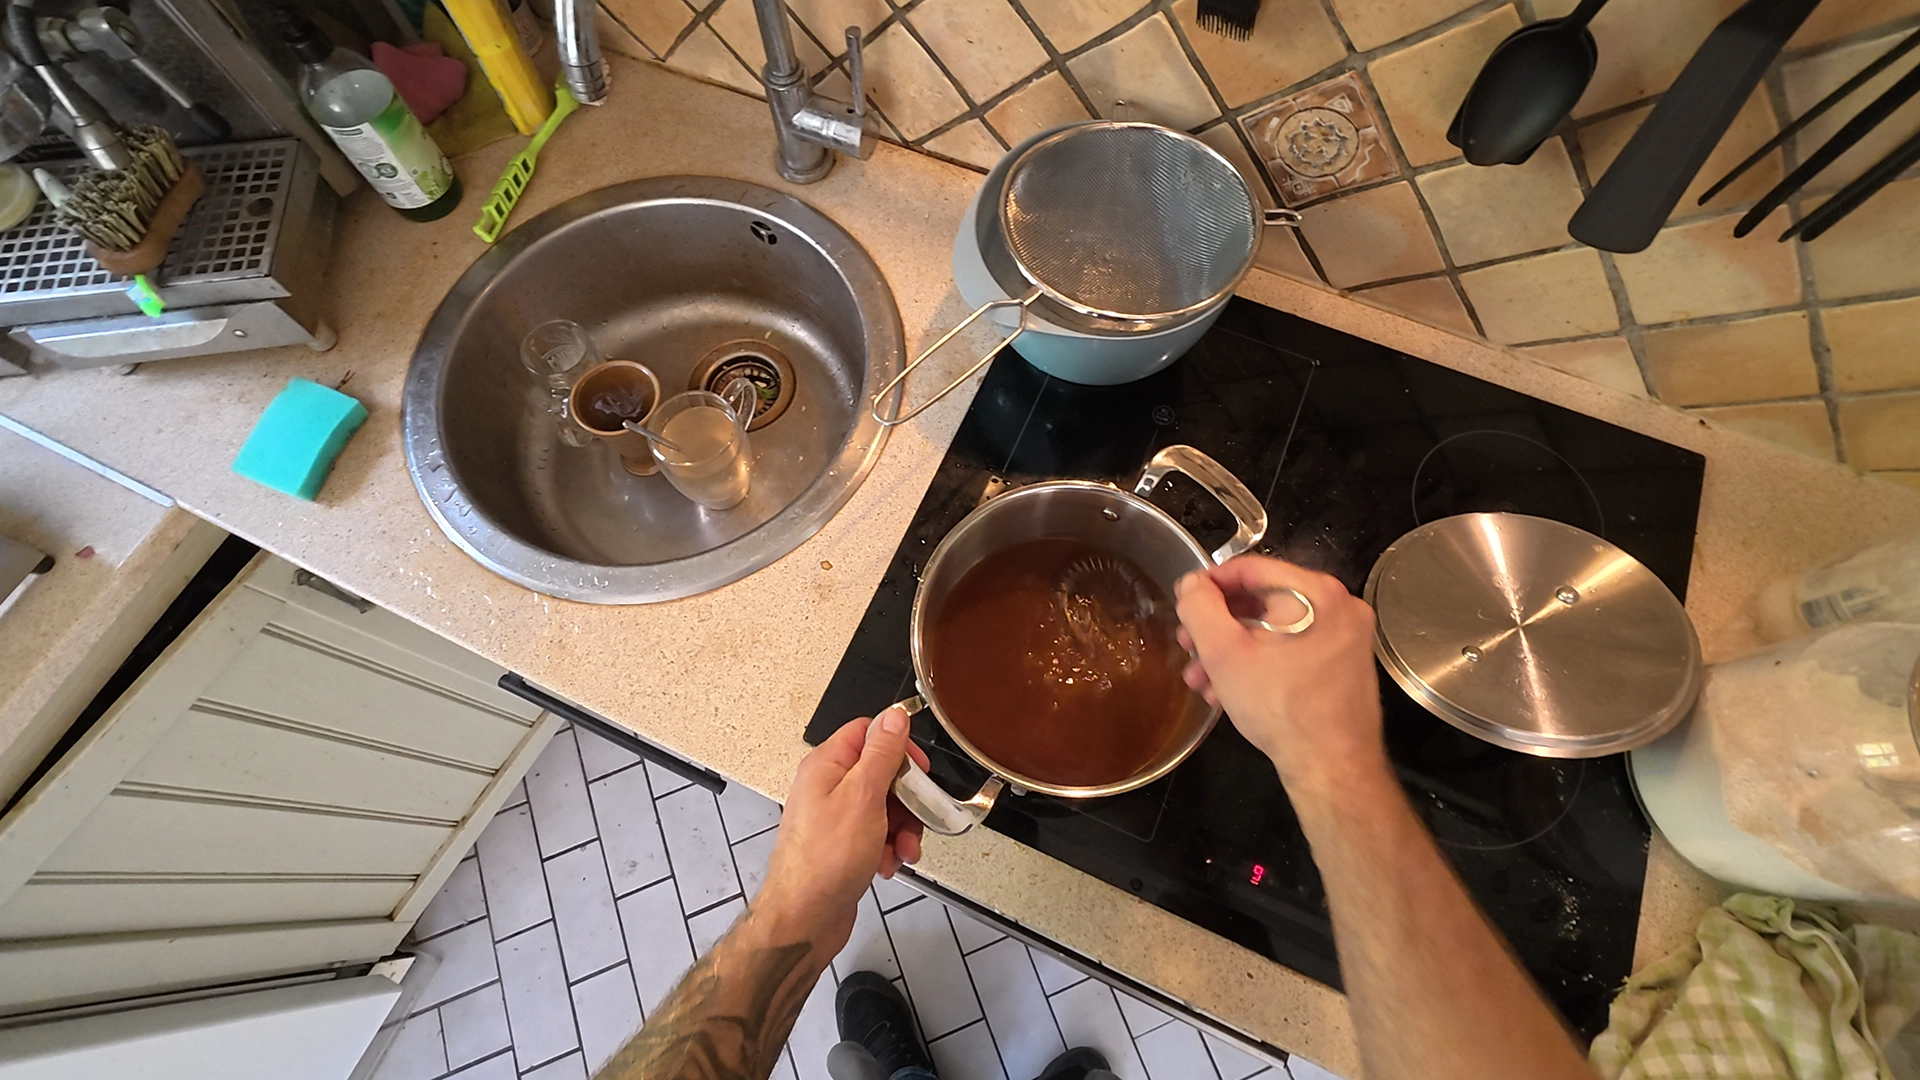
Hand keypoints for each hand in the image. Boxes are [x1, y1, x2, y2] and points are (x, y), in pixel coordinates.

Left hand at [757, 709, 929, 951]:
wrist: (805, 918)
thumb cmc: (825, 860)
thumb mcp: (863, 796)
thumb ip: (881, 753)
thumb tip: (895, 715)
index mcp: (826, 765)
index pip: (868, 733)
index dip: (898, 748)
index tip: (918, 771)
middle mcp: (827, 788)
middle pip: (881, 773)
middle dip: (906, 799)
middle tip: (916, 818)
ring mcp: (835, 818)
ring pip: (884, 808)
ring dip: (902, 829)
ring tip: (902, 851)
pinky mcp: (843, 846)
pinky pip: (877, 835)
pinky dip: (889, 848)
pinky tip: (888, 865)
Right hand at [1175, 556, 1387, 800]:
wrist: (1331, 766)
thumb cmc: (1279, 706)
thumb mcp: (1224, 652)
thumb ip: (1199, 607)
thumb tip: (1192, 583)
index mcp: (1315, 592)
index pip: (1249, 568)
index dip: (1209, 584)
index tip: (1184, 604)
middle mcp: (1339, 606)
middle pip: (1262, 600)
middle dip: (1218, 627)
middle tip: (1189, 646)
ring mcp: (1346, 637)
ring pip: (1275, 629)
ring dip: (1234, 650)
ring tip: (1203, 678)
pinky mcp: (1345, 665)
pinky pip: (1294, 650)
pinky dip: (1262, 663)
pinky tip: (1232, 690)